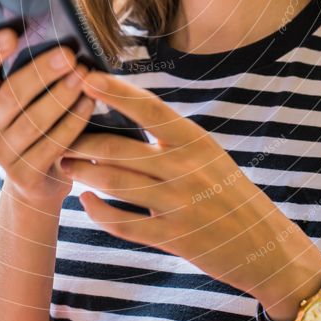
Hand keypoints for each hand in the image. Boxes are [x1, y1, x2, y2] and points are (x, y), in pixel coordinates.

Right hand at [0, 29, 95, 209]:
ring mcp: (4, 153)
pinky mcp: (24, 175)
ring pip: (31, 121)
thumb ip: (38, 71)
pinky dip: (73, 123)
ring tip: (84, 77)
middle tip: (70, 55)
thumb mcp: (34, 97)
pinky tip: (89, 104)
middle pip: (9, 94)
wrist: (43, 181)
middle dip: (41, 72)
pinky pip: (50, 145)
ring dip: (60, 97)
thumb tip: (66, 32)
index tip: (12, 34)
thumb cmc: (45, 124)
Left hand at [60, 70, 320, 308]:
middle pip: (121, 148)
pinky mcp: (173, 237)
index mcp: (196, 140)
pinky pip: (124, 223)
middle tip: (58, 132)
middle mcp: (187, 168)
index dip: (116, 91)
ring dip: (83, 173)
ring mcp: (180, 204)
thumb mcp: (207, 153)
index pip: (150, 108)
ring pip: (117, 183)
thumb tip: (124, 107)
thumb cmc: (227, 189)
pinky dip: (98, 211)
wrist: (263, 243)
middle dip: (83, 140)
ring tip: (63, 164)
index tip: (86, 77)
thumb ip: (171, 136)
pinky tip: (85, 200)